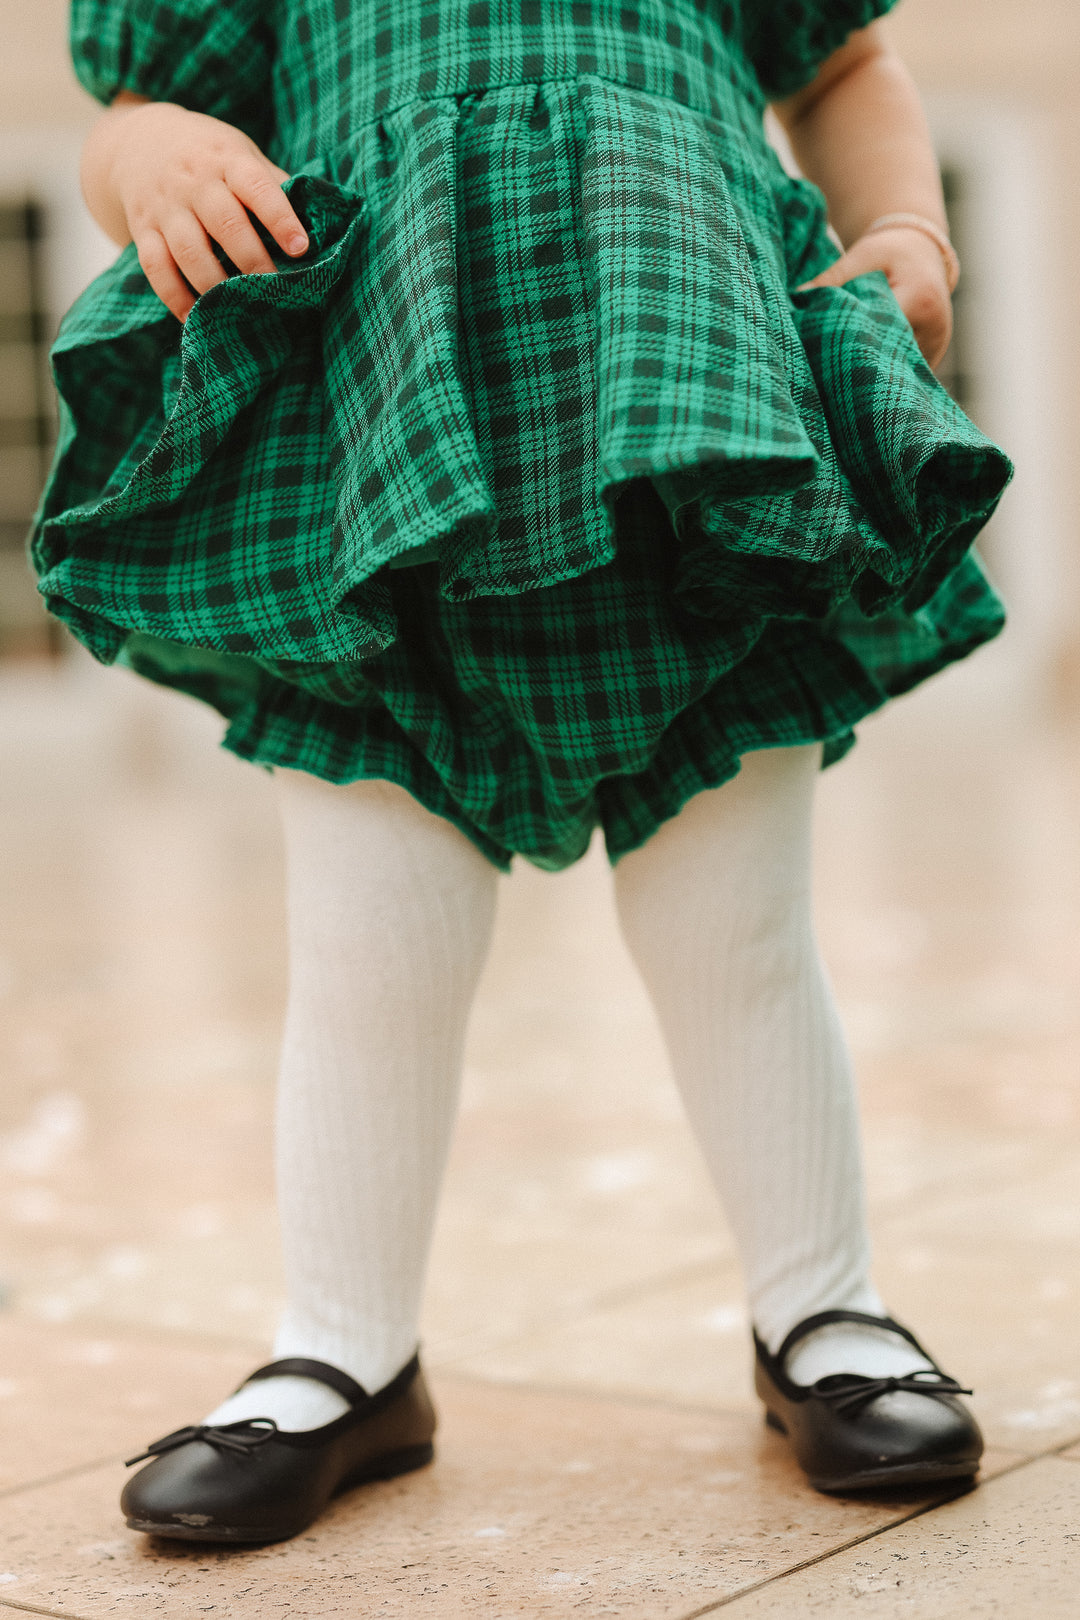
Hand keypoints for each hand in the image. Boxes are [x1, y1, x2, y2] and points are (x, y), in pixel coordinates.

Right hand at [99, 100, 309, 321]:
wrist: (139, 140)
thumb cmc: (210, 157)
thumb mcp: (241, 154)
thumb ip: (273, 186)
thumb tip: (320, 223)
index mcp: (227, 159)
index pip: (256, 185)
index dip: (280, 217)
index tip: (300, 248)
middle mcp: (194, 181)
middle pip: (224, 223)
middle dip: (252, 260)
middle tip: (275, 289)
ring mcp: (165, 207)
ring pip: (188, 249)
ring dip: (214, 284)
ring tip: (237, 308)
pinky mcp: (143, 229)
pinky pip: (155, 267)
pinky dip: (174, 296)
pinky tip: (195, 318)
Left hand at [799, 226, 952, 369]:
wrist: (925, 251)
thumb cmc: (890, 250)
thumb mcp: (861, 255)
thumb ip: (832, 278)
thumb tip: (797, 296)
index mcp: (920, 299)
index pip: (883, 332)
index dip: (855, 344)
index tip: (827, 354)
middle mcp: (935, 326)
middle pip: (892, 357)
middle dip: (862, 364)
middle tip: (829, 374)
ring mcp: (939, 343)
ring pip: (900, 368)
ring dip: (876, 371)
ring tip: (844, 378)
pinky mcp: (936, 352)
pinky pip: (908, 368)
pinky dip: (888, 369)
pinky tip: (864, 375)